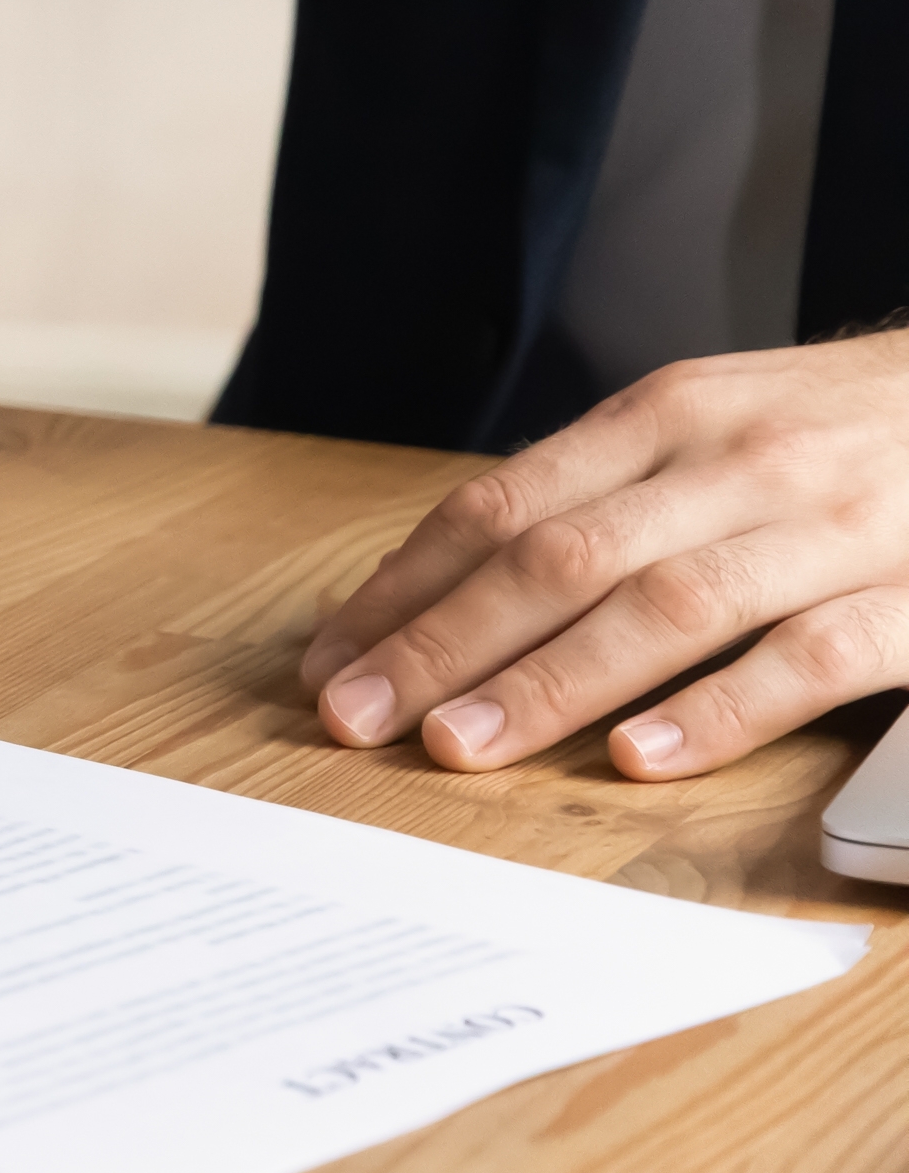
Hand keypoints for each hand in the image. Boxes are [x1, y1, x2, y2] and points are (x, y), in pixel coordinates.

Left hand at [301, 333, 908, 779]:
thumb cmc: (840, 428)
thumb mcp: (711, 425)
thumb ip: (602, 494)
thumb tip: (452, 582)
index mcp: (663, 417)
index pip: (501, 506)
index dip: (407, 587)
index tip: (331, 659)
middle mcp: (732, 463)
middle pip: (558, 559)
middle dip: (442, 643)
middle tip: (355, 718)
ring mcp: (827, 529)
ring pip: (663, 607)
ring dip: (549, 683)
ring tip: (459, 746)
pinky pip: (809, 660)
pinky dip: (720, 709)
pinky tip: (643, 755)